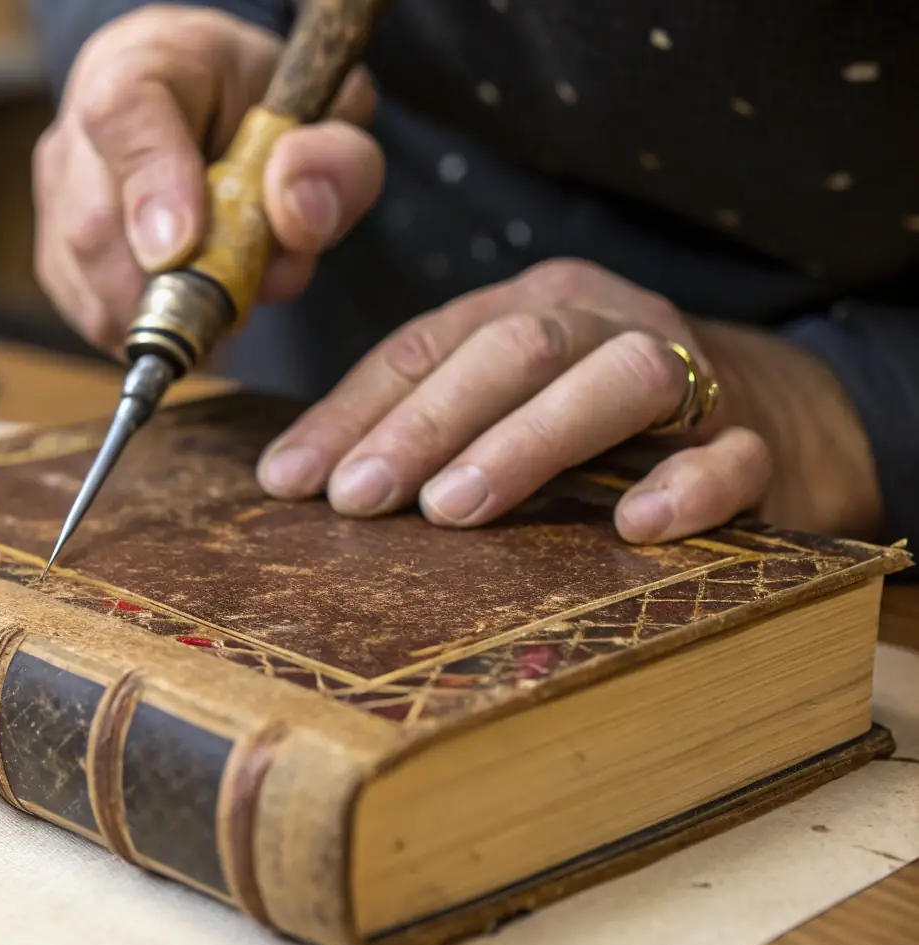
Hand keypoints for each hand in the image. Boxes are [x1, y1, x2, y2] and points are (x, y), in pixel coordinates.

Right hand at [32, 5, 383, 356]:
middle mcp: (83, 128)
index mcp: (148, 65)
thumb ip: (331, 159)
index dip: (153, 190)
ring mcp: (59, 193)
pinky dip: (147, 331)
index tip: (183, 248)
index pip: (126, 116)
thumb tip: (296, 214)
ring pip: (87, 284)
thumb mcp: (327, 116)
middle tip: (232, 313)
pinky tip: (188, 311)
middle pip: (93, 227)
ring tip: (221, 306)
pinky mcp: (57, 252)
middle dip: (170, 292)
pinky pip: (89, 314)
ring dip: (164, 318)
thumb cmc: (267, 109)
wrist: (221, 111)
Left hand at [256, 259, 883, 543]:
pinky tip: (634, 526)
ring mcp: (690, 374)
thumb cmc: (596, 419)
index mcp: (531, 305)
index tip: (292, 479)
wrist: (767, 411)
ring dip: (528, 442)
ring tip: (453, 508)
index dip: (354, 411)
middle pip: (513, 348)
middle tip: (358, 497)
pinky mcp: (755, 441)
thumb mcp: (503, 403)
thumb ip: (422, 424)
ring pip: (619, 379)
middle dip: (425, 423)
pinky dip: (688, 486)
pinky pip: (733, 456)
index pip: (427, 345)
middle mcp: (604, 322)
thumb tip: (299, 481)